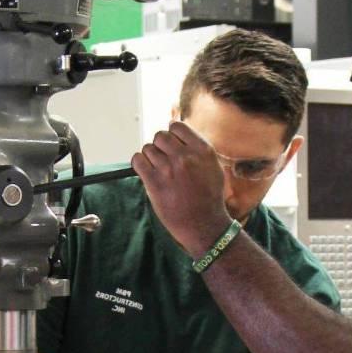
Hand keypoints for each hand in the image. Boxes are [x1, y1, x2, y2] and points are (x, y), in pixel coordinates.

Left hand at [132, 120, 231, 256]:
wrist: (203, 225)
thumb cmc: (208, 198)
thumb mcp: (213, 168)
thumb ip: (197, 149)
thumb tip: (176, 132)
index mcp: (202, 151)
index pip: (176, 126)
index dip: (171, 135)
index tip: (171, 145)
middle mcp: (185, 157)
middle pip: (160, 136)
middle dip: (160, 146)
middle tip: (163, 160)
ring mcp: (169, 169)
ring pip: (148, 148)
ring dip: (150, 157)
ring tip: (158, 170)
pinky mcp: (154, 183)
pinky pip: (138, 160)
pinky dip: (139, 163)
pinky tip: (147, 172)